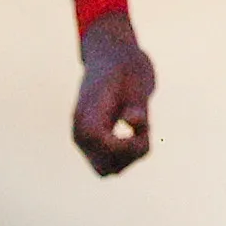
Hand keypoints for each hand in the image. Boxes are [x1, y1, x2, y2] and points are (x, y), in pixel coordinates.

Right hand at [70, 20, 157, 175]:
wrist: (112, 56)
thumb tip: (133, 122)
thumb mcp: (138, 80)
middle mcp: (81, 131)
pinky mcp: (95, 140)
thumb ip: (138, 104)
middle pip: (104, 168)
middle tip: (144, 132)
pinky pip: (110, 162)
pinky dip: (128, 155)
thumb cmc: (127, 66)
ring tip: (142, 129)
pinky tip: (137, 132)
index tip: (143, 127)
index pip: (102, 146)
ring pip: (107, 170)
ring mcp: (85, 139)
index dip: (127, 145)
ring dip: (130, 157)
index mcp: (88, 114)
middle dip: (130, 157)